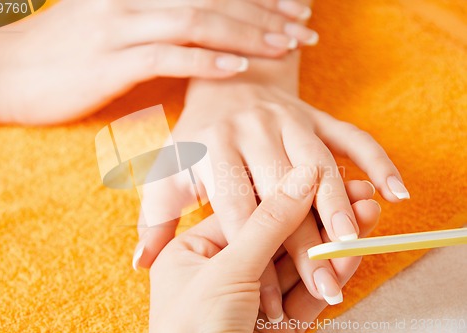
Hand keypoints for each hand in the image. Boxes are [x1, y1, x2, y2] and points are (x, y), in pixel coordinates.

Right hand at [0, 0, 317, 124]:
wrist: (2, 72)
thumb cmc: (56, 55)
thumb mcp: (104, 26)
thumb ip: (148, 25)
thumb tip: (192, 33)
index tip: (292, 7)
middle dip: (266, 12)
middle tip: (304, 27)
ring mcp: (121, 26)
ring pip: (199, 22)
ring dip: (248, 34)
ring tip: (286, 47)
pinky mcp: (110, 61)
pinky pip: (169, 56)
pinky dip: (207, 60)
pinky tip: (238, 66)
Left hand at [135, 80, 405, 319]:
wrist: (227, 86)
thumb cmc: (194, 141)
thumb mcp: (166, 175)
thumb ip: (157, 219)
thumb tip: (140, 261)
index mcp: (212, 147)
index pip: (236, 208)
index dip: (251, 254)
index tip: (267, 300)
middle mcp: (251, 130)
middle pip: (281, 192)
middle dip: (303, 241)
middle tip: (323, 284)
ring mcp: (287, 119)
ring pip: (318, 165)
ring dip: (339, 207)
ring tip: (352, 247)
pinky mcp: (315, 115)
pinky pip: (352, 136)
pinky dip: (377, 161)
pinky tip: (393, 191)